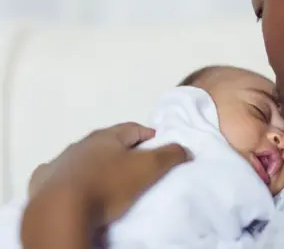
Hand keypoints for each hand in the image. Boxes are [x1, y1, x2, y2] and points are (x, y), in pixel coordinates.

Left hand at [22, 122, 188, 248]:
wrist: (62, 210)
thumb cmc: (109, 185)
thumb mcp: (148, 168)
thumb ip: (170, 155)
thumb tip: (184, 149)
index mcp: (106, 136)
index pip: (134, 128)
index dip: (150, 136)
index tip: (161, 147)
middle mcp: (81, 144)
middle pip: (108, 142)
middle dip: (124, 150)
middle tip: (139, 165)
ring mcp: (61, 162)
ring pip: (85, 158)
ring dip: (98, 164)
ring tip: (111, 180)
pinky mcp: (44, 181)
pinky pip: (63, 175)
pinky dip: (74, 178)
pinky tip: (79, 188)